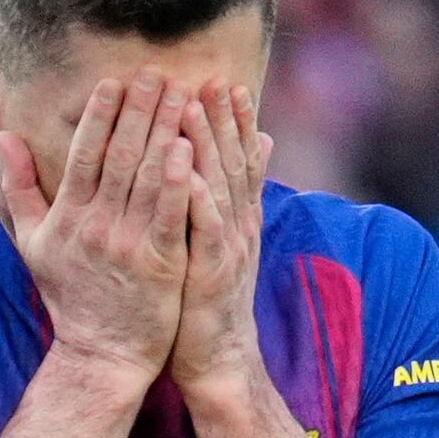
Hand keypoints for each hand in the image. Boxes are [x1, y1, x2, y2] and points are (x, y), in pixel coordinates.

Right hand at [0, 75, 196, 381]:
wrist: (101, 355)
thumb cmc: (70, 295)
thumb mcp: (32, 243)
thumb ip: (18, 188)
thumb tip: (3, 137)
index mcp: (67, 217)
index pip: (84, 153)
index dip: (100, 114)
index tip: (114, 80)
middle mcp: (94, 226)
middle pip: (119, 156)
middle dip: (139, 110)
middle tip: (156, 72)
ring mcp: (127, 245)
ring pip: (147, 177)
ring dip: (165, 130)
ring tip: (182, 93)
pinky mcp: (159, 263)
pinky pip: (169, 213)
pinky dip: (178, 179)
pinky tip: (189, 147)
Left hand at [169, 81, 271, 412]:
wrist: (216, 359)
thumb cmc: (206, 301)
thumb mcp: (221, 247)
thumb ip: (229, 203)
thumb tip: (254, 160)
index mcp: (236, 217)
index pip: (238, 159)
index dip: (234, 121)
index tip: (224, 83)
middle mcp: (237, 225)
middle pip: (231, 161)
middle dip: (223, 118)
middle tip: (213, 78)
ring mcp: (227, 247)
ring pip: (218, 185)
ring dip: (206, 144)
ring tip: (193, 106)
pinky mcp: (210, 271)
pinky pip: (205, 227)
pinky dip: (197, 196)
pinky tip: (185, 170)